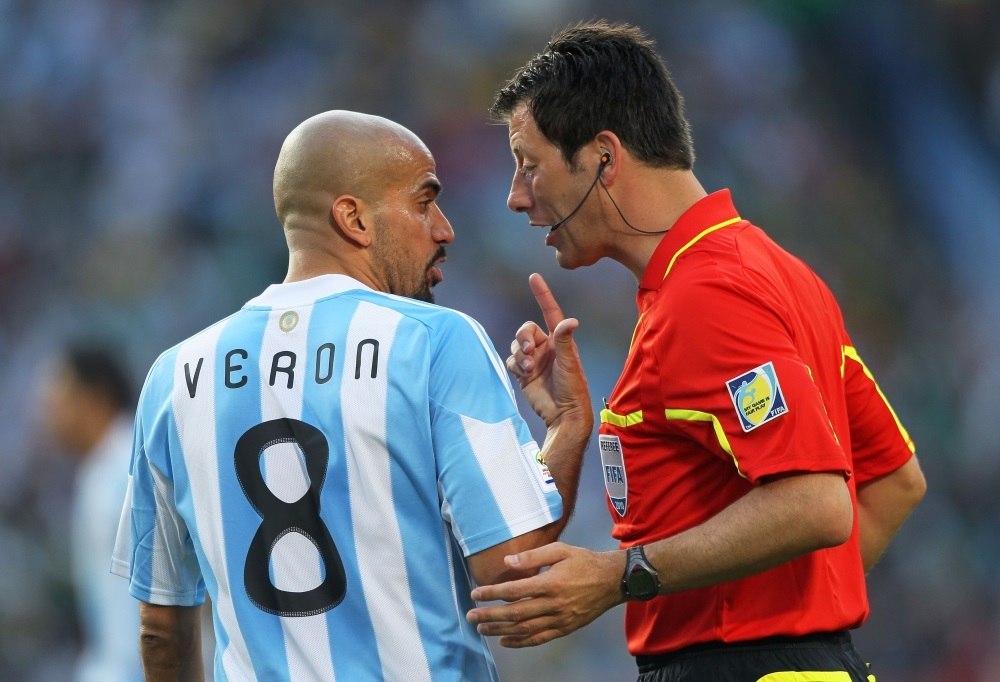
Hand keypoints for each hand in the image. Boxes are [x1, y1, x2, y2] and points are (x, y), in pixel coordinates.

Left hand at [466, 542, 624, 647]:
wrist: (613, 580)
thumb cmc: (585, 561)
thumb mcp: (561, 550)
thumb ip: (533, 556)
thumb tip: (507, 562)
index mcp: (550, 583)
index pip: (514, 591)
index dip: (492, 593)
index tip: (475, 594)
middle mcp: (553, 604)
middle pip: (515, 613)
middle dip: (490, 615)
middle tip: (471, 616)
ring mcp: (560, 619)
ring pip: (525, 629)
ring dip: (500, 630)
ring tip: (482, 628)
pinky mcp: (565, 628)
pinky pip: (540, 638)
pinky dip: (521, 642)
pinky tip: (505, 640)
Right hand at [507, 274, 590, 427]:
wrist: (563, 414)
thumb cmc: (573, 388)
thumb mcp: (569, 362)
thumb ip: (564, 340)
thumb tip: (571, 320)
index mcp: (559, 340)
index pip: (549, 311)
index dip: (542, 294)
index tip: (534, 277)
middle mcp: (546, 347)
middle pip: (526, 329)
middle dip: (523, 337)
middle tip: (529, 350)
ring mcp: (534, 360)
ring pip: (516, 345)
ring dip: (519, 353)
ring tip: (528, 367)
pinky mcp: (524, 373)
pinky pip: (511, 360)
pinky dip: (514, 364)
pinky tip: (523, 374)